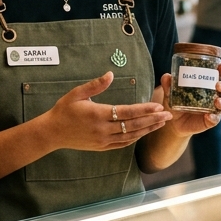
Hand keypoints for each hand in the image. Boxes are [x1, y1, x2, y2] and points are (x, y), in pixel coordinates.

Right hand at [36, 71, 170, 152]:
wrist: (52, 132)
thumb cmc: (64, 110)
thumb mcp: (76, 93)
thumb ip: (95, 85)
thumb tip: (110, 73)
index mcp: (98, 114)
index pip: (127, 112)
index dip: (144, 109)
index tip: (158, 106)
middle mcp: (103, 129)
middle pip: (133, 125)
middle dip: (152, 120)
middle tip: (168, 115)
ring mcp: (103, 140)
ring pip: (131, 136)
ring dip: (147, 130)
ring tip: (161, 123)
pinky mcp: (102, 147)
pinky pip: (123, 143)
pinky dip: (135, 138)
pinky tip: (144, 132)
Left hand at [159, 62, 220, 136]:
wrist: (174, 122)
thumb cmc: (176, 101)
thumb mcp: (171, 93)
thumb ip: (169, 85)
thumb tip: (167, 76)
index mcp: (208, 83)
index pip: (219, 73)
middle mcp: (215, 94)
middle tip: (218, 85)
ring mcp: (215, 107)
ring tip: (217, 101)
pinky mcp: (211, 119)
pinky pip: (216, 118)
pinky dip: (214, 117)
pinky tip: (209, 116)